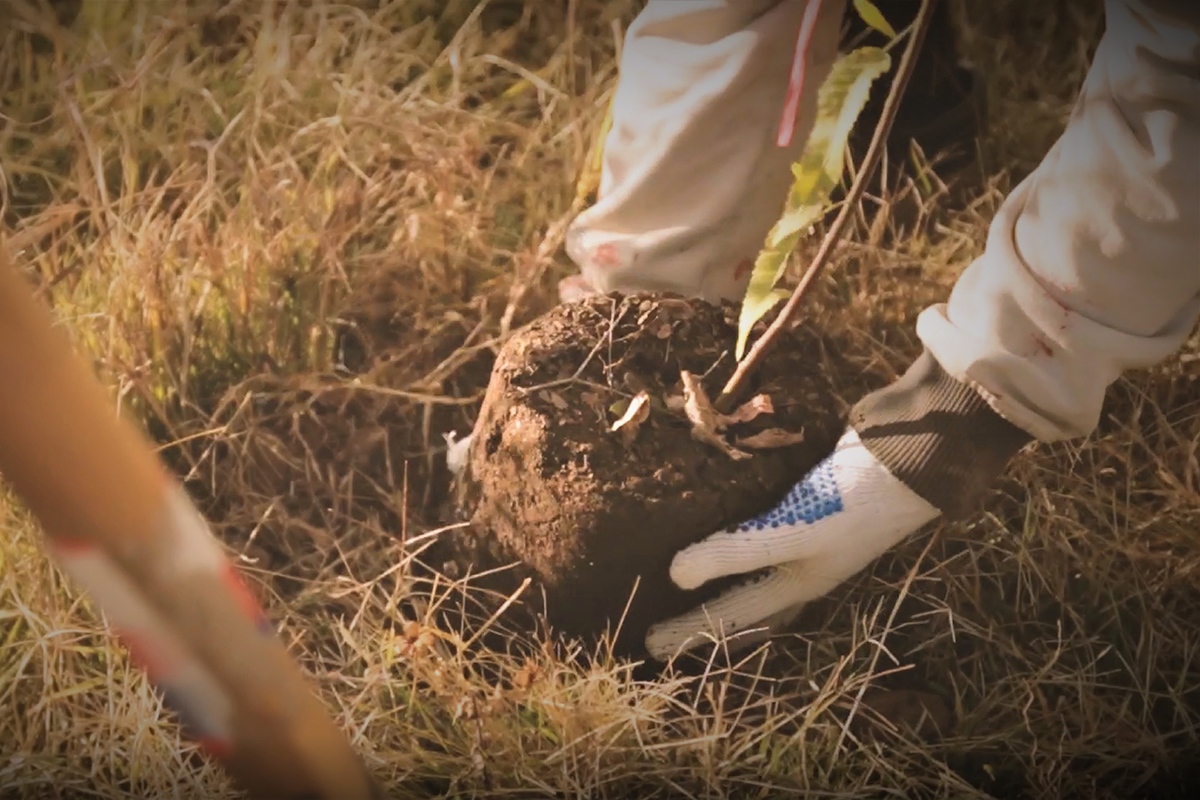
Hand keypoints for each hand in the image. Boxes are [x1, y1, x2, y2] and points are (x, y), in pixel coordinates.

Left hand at [644, 350, 1033, 661]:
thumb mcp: (791, 532)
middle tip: (658, 622)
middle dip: (703, 618)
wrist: (912, 456)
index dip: (688, 632)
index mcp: (796, 585)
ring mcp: (806, 535)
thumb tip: (674, 574)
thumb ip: (733, 551)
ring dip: (719, 577)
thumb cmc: (854, 502)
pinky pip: (759, 527)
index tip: (647, 646)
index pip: (729, 618)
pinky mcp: (807, 502)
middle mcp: (799, 567)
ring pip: (752, 570)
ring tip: (679, 576)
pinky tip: (715, 515)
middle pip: (742, 604)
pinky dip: (735, 532)